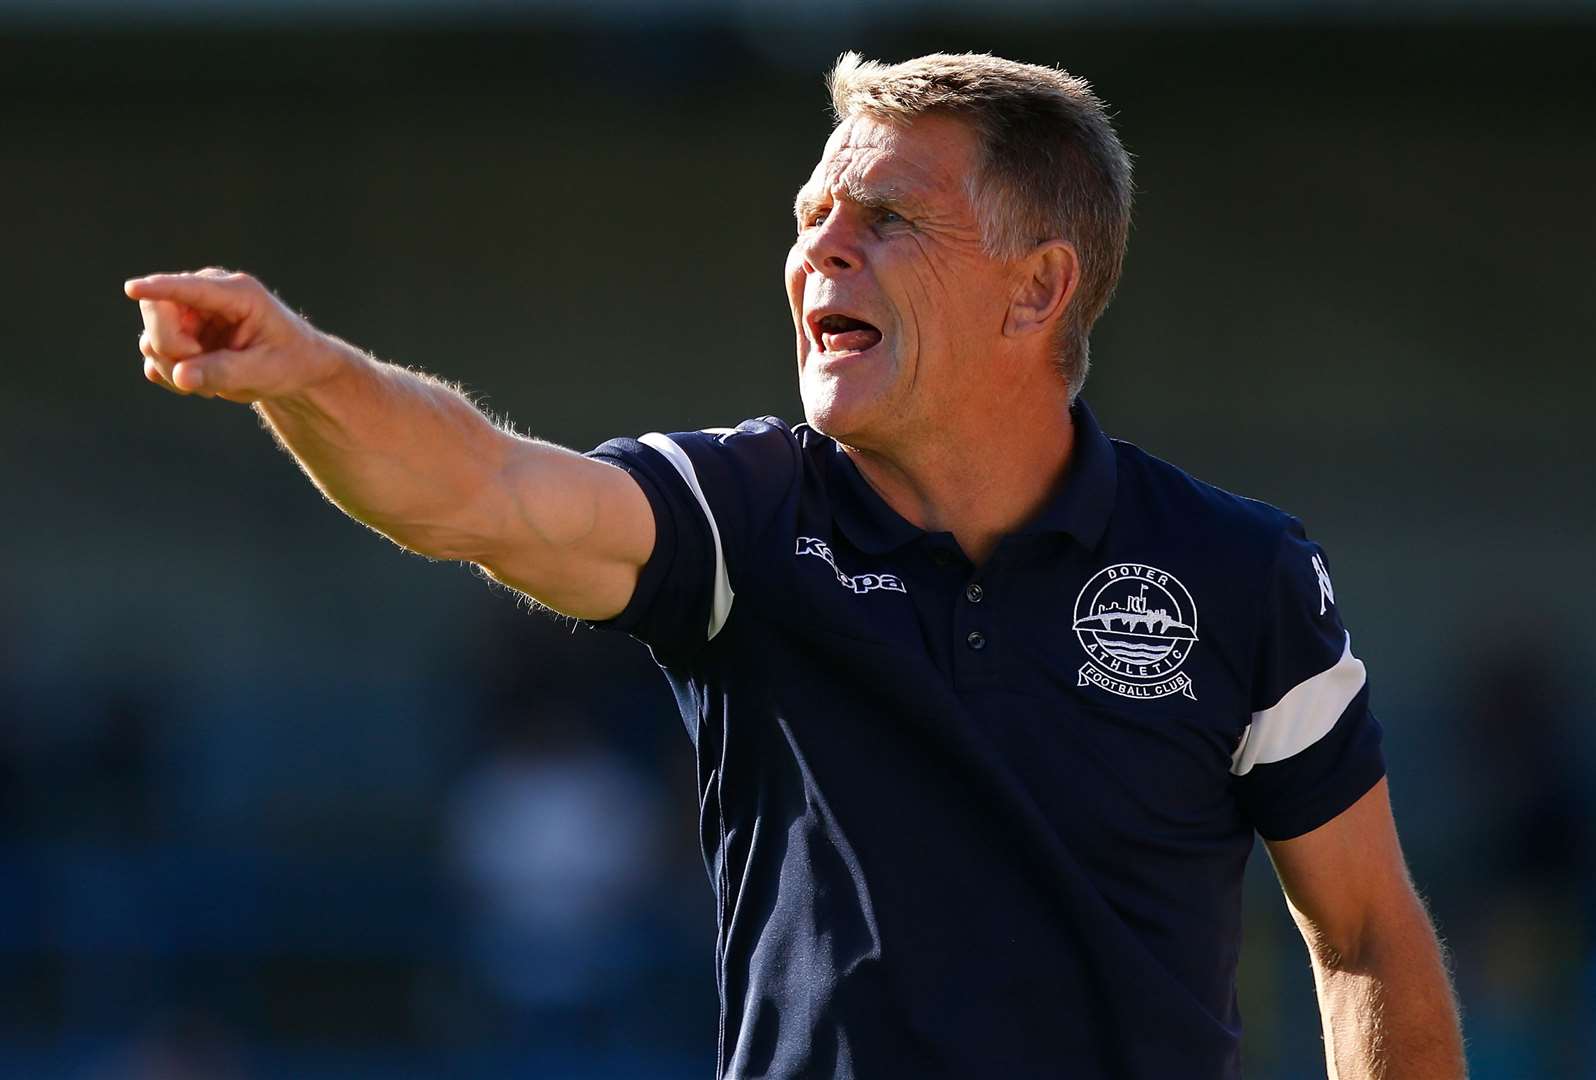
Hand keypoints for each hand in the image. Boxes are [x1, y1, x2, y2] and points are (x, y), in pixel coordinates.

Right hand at [126, 268, 346, 403]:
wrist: (292, 369)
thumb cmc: (288, 362)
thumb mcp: (265, 371)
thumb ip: (224, 372)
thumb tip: (180, 376)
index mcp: (237, 293)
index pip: (190, 287)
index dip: (159, 288)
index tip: (132, 289)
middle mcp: (205, 296)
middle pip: (157, 310)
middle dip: (172, 348)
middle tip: (202, 373)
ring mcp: (188, 314)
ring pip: (152, 340)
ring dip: (176, 369)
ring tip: (217, 382)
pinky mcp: (177, 334)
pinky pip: (154, 357)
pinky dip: (172, 377)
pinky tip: (203, 383)